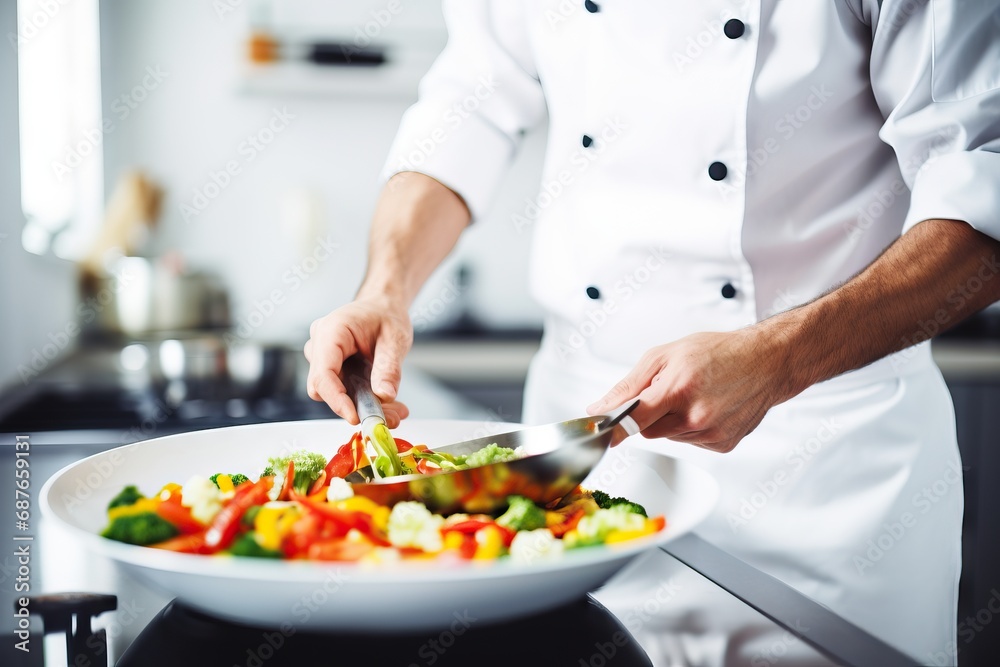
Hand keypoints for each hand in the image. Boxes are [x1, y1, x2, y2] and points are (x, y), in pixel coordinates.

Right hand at [303, 295, 412, 426]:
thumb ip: (389, 368)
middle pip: (325, 388)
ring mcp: (322, 357)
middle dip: (355, 406)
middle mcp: (320, 344)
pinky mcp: (331, 369)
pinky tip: (388, 404)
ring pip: (335, 393)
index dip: (337, 400)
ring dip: (363, 406)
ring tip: (396, 410)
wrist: (383, 307)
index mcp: (332, 331)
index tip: (356, 418)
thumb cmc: (386, 315)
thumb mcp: (396, 339)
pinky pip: (343, 391)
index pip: (324, 373)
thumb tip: (385, 396)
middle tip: (389, 417)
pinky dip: (364, 401)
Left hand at [586, 329, 789, 452]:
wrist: (765, 362)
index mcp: (679, 388)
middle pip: (649, 430)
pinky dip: (692, 428)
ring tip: (695, 396)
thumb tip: (599, 407)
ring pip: (670, 436)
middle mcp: (696, 416)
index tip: (601, 434)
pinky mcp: (722, 445)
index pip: (634, 418)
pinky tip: (709, 408)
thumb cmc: (717, 352)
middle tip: (670, 391)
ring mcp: (711, 434)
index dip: (614, 427)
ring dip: (673, 420)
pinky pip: (691, 442)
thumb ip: (629, 385)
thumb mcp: (664, 355)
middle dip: (651, 414)